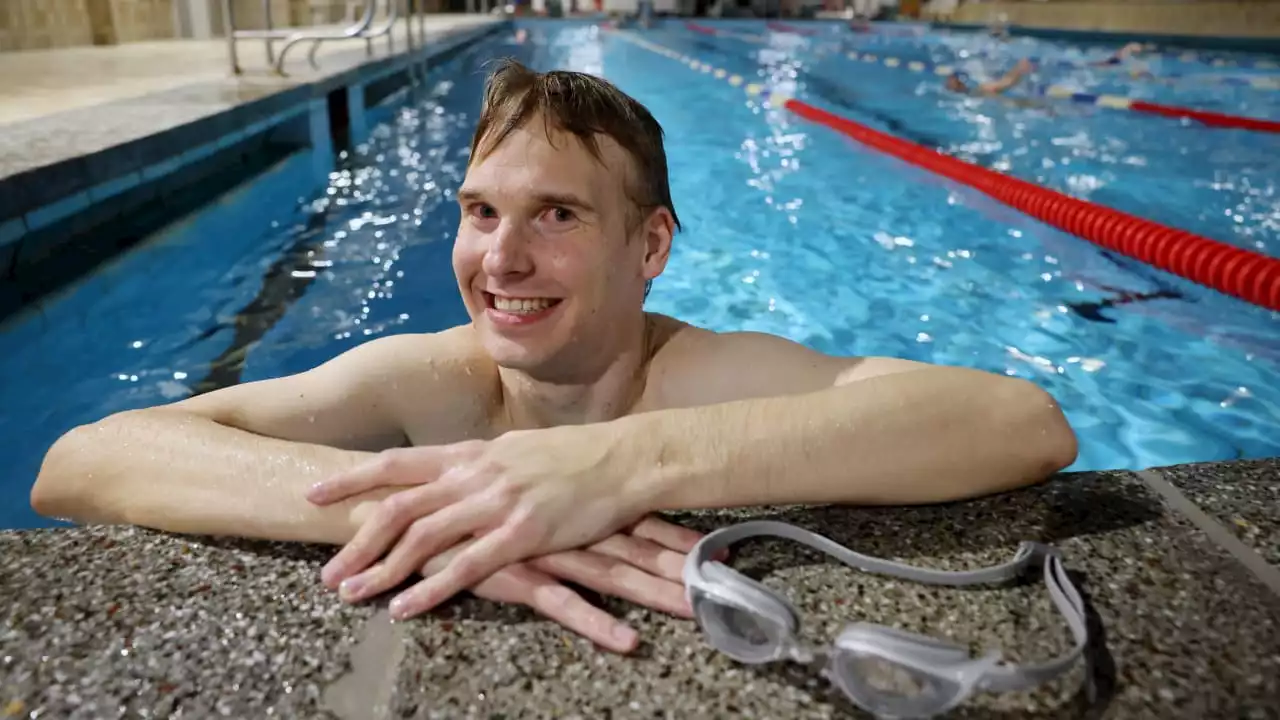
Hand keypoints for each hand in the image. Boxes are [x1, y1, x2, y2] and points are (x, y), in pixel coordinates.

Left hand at [307, 426, 655, 619]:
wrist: (625, 459)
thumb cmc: (575, 455)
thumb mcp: (517, 449)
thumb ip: (480, 465)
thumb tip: (453, 473)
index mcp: (471, 453)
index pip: (397, 463)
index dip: (352, 479)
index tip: (314, 494)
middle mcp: (476, 475)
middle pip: (399, 507)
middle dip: (356, 541)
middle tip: (329, 572)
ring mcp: (497, 503)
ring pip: (423, 538)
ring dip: (381, 569)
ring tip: (352, 594)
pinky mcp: (523, 533)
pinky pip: (466, 566)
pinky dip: (430, 590)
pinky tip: (405, 608)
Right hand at [420, 516, 699, 652]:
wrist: (394, 502)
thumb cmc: (451, 503)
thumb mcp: (502, 499)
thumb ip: (538, 508)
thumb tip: (571, 514)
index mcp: (561, 505)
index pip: (628, 518)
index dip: (670, 531)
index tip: (713, 544)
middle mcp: (559, 522)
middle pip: (631, 544)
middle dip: (678, 563)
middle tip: (725, 579)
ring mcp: (540, 548)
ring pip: (609, 573)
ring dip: (654, 592)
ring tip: (695, 610)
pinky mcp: (513, 574)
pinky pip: (564, 604)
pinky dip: (598, 624)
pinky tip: (628, 642)